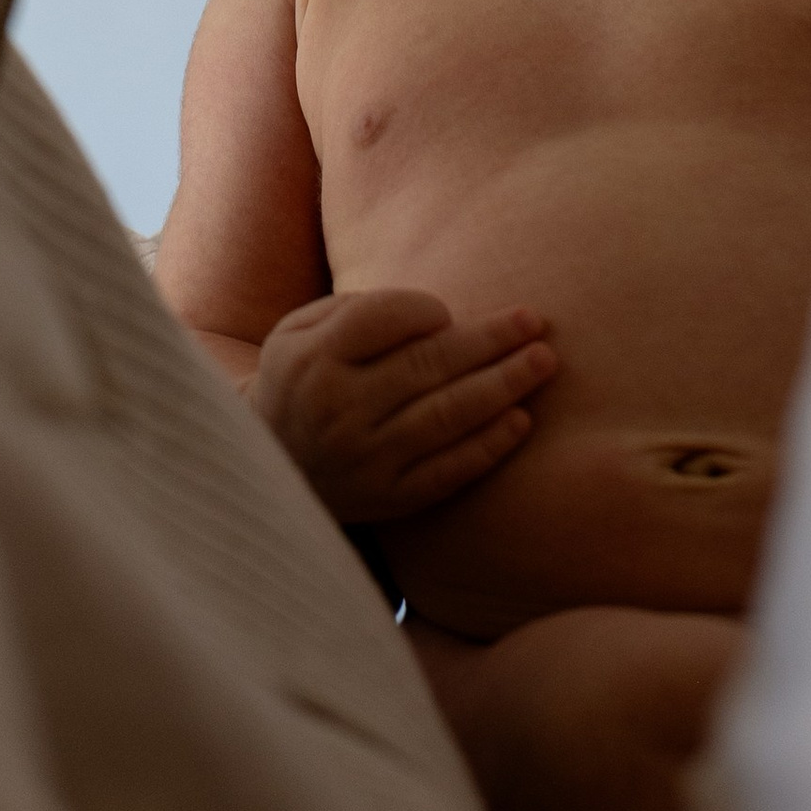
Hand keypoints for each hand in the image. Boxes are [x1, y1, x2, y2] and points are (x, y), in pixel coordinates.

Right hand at [251, 287, 556, 522]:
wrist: (268, 466)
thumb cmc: (300, 379)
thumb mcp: (300, 330)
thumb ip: (359, 310)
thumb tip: (436, 316)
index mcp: (315, 359)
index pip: (387, 318)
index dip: (429, 309)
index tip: (449, 310)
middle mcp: (340, 410)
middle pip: (429, 365)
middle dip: (490, 340)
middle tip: (535, 322)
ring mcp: (366, 460)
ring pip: (447, 417)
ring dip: (503, 387)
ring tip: (543, 362)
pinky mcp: (387, 500)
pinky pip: (449, 471)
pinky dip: (488, 446)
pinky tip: (521, 420)